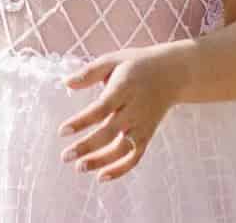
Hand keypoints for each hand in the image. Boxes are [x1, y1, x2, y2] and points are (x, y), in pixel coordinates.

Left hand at [59, 45, 189, 182]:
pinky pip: (135, 157)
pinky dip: (121, 169)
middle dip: (87, 146)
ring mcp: (142, 124)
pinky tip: (102, 176)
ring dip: (101, 161)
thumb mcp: (114, 59)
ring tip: (79, 167)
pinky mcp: (147, 135)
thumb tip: (66, 82)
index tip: (62, 131)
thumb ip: (90, 72)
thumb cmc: (138, 65)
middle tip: (65, 156)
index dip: (82, 121)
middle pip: (110, 132)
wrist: (173, 73)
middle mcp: (134, 109)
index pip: (101, 108)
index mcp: (124, 88)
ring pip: (122, 149)